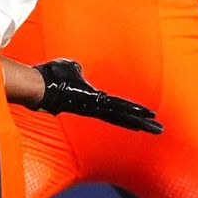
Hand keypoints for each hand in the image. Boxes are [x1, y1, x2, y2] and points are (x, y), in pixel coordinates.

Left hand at [34, 59, 161, 133]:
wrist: (38, 85)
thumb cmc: (50, 76)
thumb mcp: (69, 68)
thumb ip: (77, 70)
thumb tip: (77, 68)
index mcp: (91, 99)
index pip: (115, 107)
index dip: (130, 112)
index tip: (143, 116)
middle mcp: (95, 107)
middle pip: (123, 116)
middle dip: (142, 123)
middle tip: (159, 129)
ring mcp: (95, 107)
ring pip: (123, 116)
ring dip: (141, 122)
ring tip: (157, 128)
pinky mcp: (94, 105)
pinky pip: (116, 110)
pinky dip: (131, 113)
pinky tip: (143, 119)